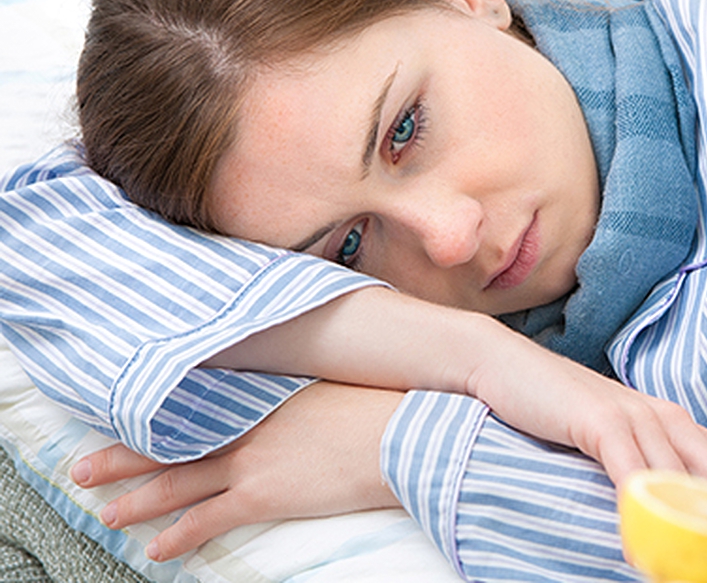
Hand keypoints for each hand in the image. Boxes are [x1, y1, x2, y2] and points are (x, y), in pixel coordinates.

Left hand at [71, 382, 403, 561]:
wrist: (396, 434)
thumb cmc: (376, 407)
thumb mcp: (331, 384)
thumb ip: (297, 392)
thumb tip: (290, 397)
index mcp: (259, 396)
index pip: (192, 407)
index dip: (154, 418)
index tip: (126, 420)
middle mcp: (244, 426)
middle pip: (168, 444)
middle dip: (121, 459)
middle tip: (84, 468)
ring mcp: (249, 460)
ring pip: (174, 483)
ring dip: (136, 500)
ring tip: (107, 512)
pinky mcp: (262, 495)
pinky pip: (206, 519)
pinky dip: (178, 535)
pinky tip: (157, 548)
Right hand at [208, 289, 706, 531]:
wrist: (504, 368)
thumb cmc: (561, 413)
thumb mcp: (615, 450)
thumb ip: (649, 478)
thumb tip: (681, 520)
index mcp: (677, 427)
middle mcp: (666, 418)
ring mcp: (634, 416)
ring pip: (689, 474)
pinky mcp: (596, 420)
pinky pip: (629, 469)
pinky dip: (647, 504)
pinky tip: (656, 535)